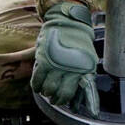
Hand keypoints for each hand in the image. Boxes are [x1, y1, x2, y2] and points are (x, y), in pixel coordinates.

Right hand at [30, 1, 99, 115]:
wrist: (69, 23)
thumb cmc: (79, 42)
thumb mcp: (87, 60)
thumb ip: (84, 77)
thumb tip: (79, 95)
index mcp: (81, 70)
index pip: (70, 93)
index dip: (64, 100)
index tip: (62, 102)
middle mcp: (68, 69)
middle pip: (58, 93)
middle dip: (54, 98)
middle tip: (53, 97)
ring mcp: (55, 65)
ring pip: (47, 88)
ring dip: (45, 92)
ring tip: (46, 90)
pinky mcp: (43, 60)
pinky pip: (37, 79)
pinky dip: (36, 85)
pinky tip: (38, 86)